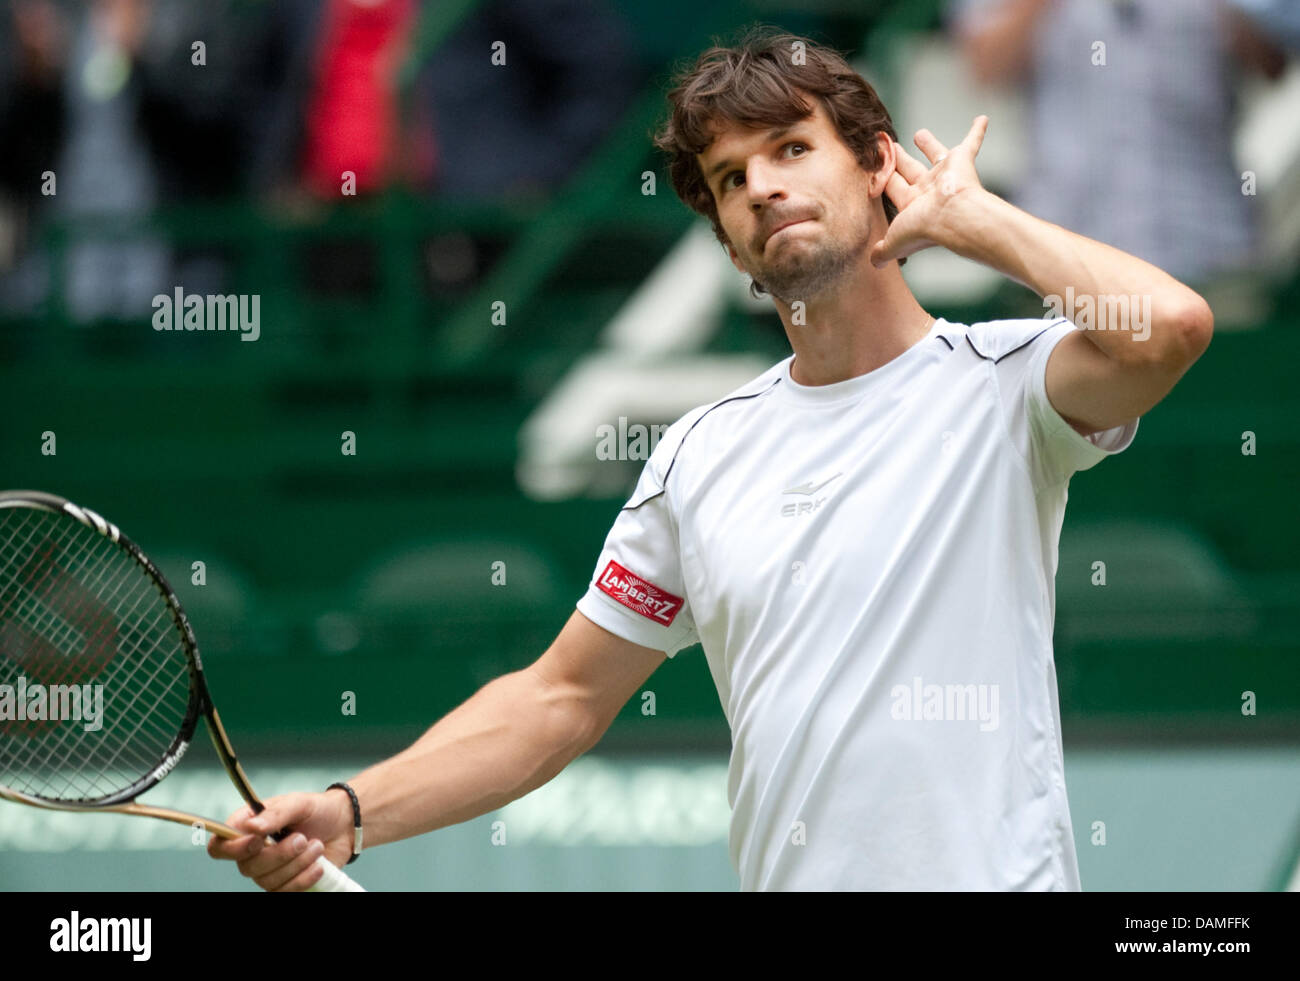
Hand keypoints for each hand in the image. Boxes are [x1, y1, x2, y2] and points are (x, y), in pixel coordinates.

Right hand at [206, 790, 355, 891]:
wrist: (344, 825)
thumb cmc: (317, 810)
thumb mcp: (298, 803)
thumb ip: (276, 814)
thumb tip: (251, 827)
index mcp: (247, 828)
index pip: (220, 846)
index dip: (234, 848)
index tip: (258, 841)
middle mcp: (252, 852)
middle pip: (247, 867)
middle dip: (279, 855)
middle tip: (302, 839)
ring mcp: (268, 871)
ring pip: (268, 881)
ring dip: (297, 864)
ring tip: (317, 846)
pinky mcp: (286, 885)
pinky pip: (285, 892)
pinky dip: (304, 878)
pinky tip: (319, 865)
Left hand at [870, 116, 989, 267]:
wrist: (953, 217)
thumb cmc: (924, 229)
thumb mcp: (894, 242)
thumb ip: (882, 252)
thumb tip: (874, 265)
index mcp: (911, 206)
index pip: (892, 189)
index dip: (881, 178)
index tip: (871, 166)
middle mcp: (928, 191)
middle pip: (909, 170)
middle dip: (898, 159)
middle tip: (887, 145)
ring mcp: (946, 176)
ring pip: (934, 155)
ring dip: (928, 144)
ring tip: (919, 133)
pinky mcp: (962, 162)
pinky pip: (972, 143)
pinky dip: (978, 131)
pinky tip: (983, 118)